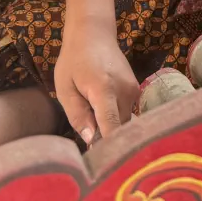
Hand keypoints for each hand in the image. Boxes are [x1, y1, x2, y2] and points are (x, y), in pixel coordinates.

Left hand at [51, 24, 137, 144]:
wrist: (94, 33)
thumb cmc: (74, 60)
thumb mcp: (64, 87)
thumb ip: (77, 115)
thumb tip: (90, 140)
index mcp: (104, 89)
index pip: (112, 127)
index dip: (107, 149)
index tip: (99, 167)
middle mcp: (125, 91)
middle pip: (120, 130)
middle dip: (107, 143)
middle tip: (90, 155)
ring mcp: (134, 90)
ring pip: (125, 124)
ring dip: (111, 131)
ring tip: (94, 132)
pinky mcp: (136, 90)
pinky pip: (127, 114)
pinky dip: (116, 121)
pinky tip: (102, 119)